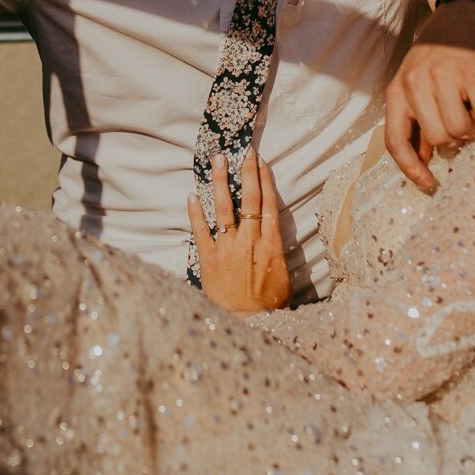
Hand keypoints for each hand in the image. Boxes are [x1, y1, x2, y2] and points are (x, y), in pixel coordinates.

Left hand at [186, 151, 290, 313]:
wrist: (248, 323)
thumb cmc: (269, 305)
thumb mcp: (283, 277)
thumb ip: (277, 254)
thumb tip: (277, 239)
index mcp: (270, 244)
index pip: (268, 204)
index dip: (265, 180)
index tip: (261, 161)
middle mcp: (249, 240)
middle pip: (249, 199)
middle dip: (247, 172)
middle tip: (244, 151)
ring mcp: (227, 247)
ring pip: (224, 208)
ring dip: (221, 182)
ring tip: (217, 160)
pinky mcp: (209, 258)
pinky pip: (201, 230)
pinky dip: (196, 213)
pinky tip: (192, 195)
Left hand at [385, 0, 474, 193]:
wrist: (458, 18)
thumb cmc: (433, 60)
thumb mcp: (413, 87)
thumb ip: (415, 122)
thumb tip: (421, 162)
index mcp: (397, 92)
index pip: (396, 141)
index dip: (411, 168)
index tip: (428, 184)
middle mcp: (416, 84)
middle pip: (436, 139)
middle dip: (451, 144)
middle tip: (459, 133)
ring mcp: (444, 77)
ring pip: (458, 130)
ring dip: (471, 134)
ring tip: (473, 122)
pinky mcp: (472, 72)